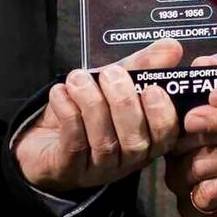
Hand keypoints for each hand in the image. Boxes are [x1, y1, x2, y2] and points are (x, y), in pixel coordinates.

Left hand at [14, 39, 184, 193]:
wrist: (44, 139)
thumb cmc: (87, 112)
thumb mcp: (115, 84)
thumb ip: (143, 66)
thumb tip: (172, 46)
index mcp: (147, 140)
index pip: (167, 136)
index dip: (163, 115)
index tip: (153, 88)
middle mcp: (127, 160)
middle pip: (136, 141)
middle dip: (125, 104)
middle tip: (111, 74)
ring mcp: (98, 169)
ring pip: (104, 142)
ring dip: (92, 104)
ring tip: (79, 78)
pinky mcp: (69, 170)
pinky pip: (74, 144)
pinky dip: (68, 113)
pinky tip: (60, 93)